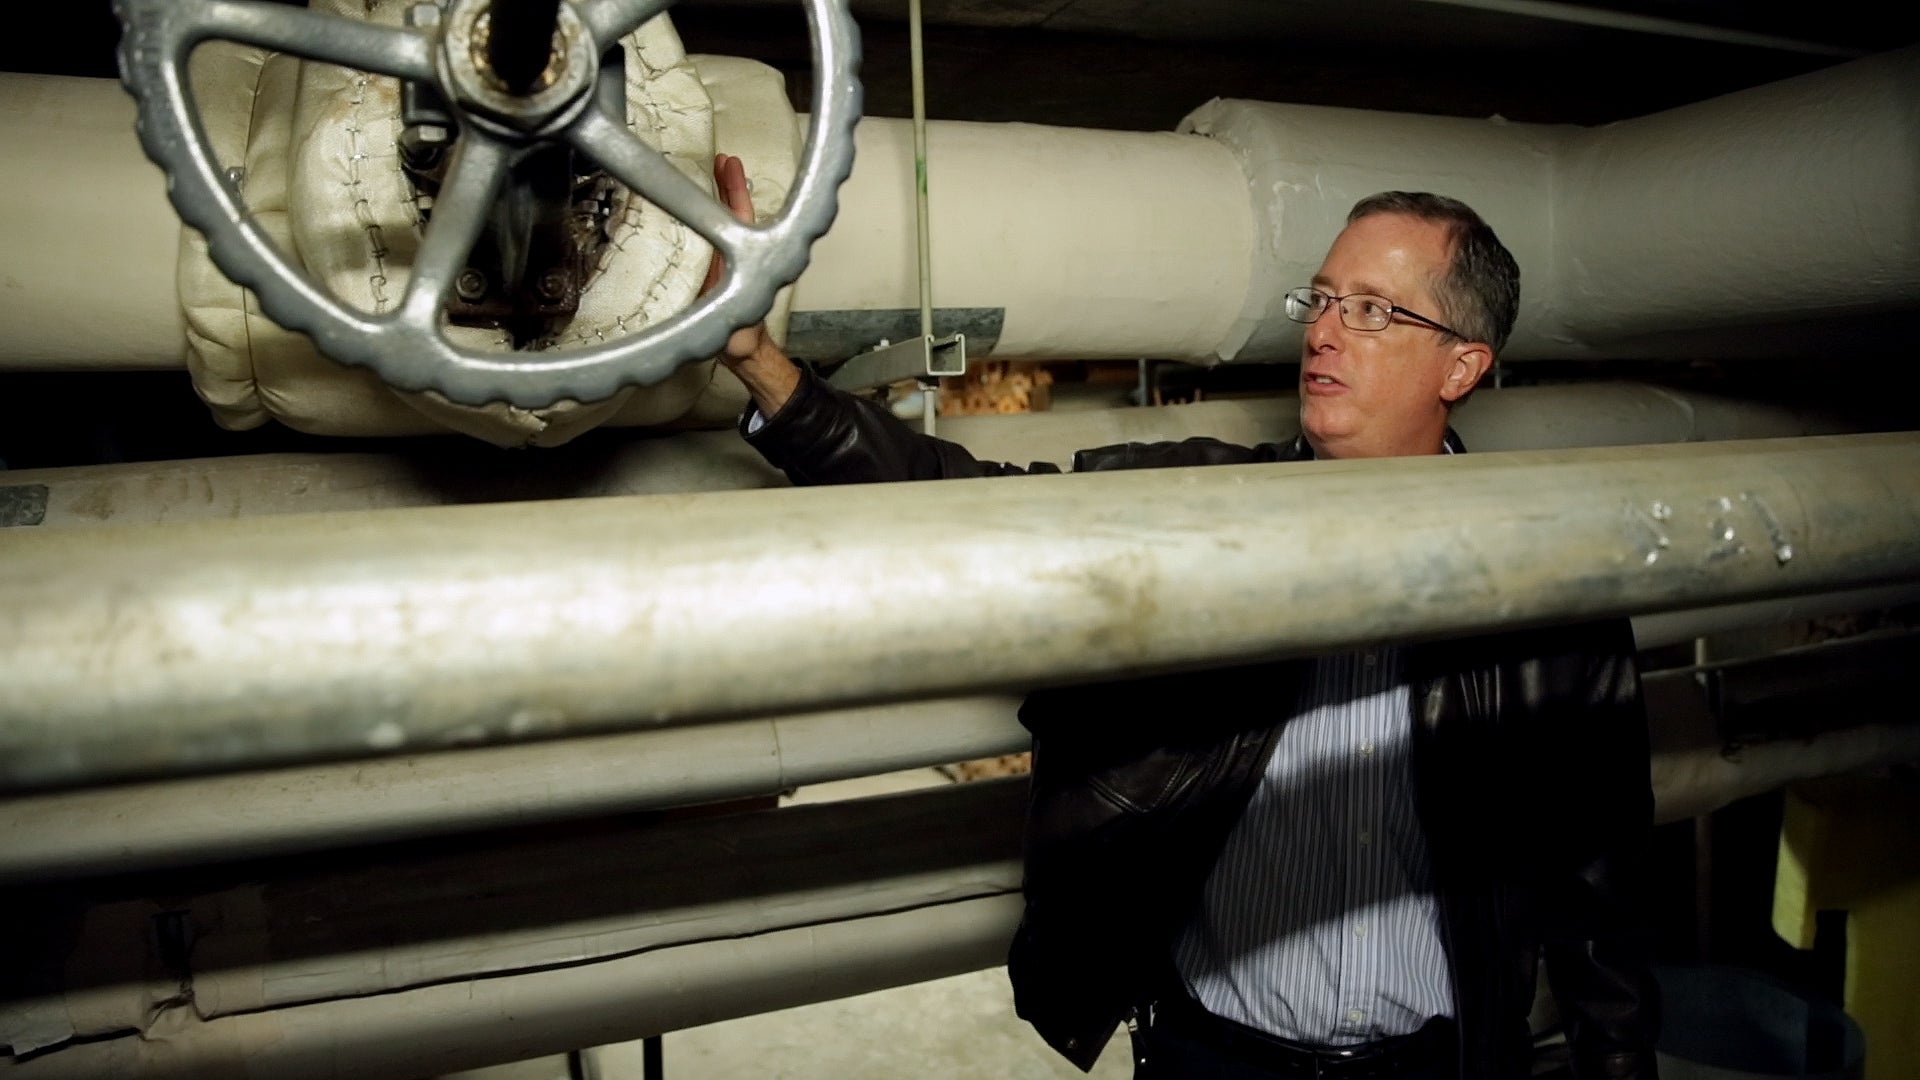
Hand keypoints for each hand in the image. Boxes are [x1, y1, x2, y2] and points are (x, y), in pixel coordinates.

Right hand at [703, 153, 800, 415]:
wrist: (740, 352)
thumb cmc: (737, 335)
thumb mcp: (730, 317)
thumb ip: (725, 303)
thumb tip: (722, 298)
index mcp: (742, 257)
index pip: (739, 215)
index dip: (733, 188)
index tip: (727, 162)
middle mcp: (735, 254)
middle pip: (732, 211)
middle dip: (726, 184)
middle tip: (718, 158)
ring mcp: (726, 260)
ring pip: (724, 221)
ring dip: (718, 197)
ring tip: (709, 173)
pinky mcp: (714, 269)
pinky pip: (709, 237)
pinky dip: (705, 218)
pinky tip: (694, 210)